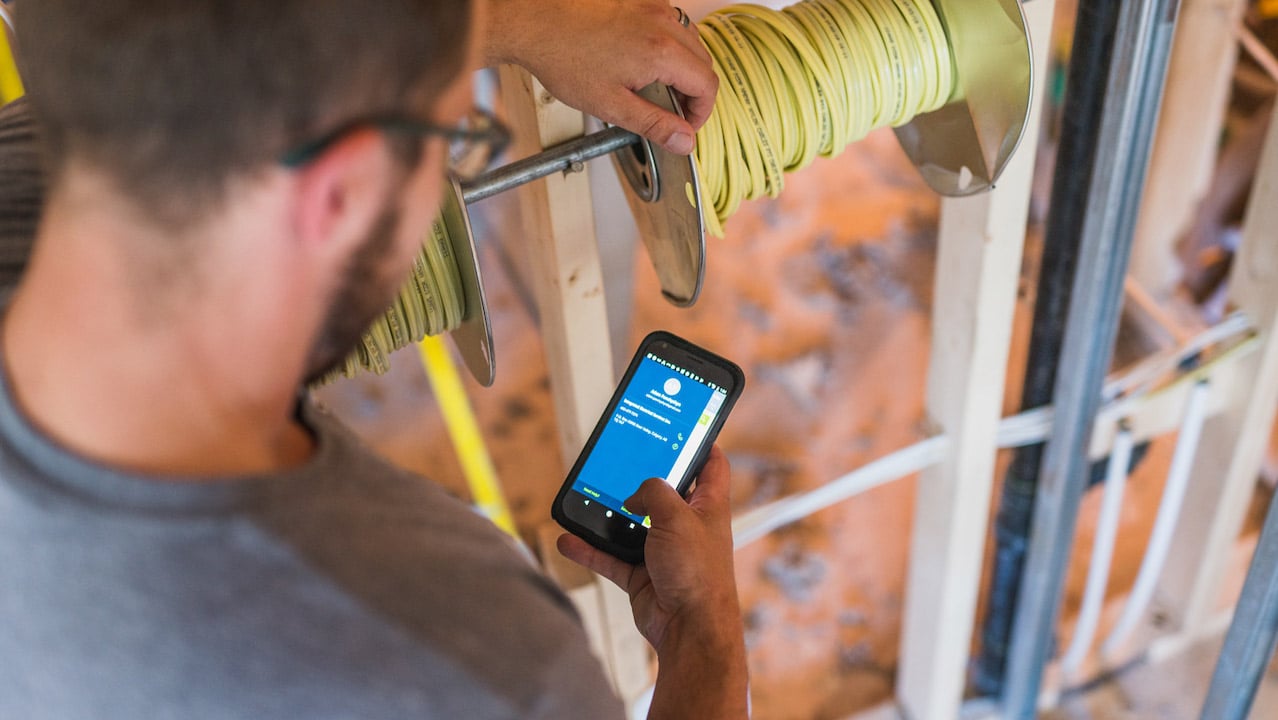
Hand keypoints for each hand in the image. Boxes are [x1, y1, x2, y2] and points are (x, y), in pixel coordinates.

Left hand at [486, 0, 717, 155]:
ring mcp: (653, 7)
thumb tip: (684, 141)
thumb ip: (653, 124)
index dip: (702, 112)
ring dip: (684, 67)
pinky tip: (643, 60)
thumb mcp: (611, 104)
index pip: (707, 85)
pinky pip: (671, 23)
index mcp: (661, 52)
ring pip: (690, 41)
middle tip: (672, 112)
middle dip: (694, 92)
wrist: (536, 21)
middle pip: (703, 62)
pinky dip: (669, 45)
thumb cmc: (563, 57)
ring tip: (656, 87)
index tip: (686, 125)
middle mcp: (663, 23)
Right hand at [558, 447, 748, 718]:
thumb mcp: (677, 516)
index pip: (711, 464)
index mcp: (708, 506)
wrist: (689, 630)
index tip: (681, 428)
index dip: (699, 442)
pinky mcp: (642, 573)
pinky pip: (611, 555)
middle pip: (662, 491)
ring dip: (608, 515)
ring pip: (630, 524)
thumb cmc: (699, 575)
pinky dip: (590, 548)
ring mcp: (663, 550)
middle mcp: (687, 525)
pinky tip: (570, 539)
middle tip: (620, 460)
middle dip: (640, 478)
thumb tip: (635, 495)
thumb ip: (654, 492)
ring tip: (587, 498)